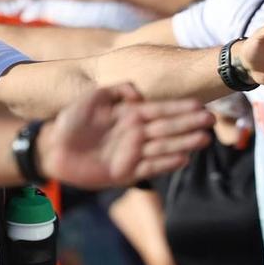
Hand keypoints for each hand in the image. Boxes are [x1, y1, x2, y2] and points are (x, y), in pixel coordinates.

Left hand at [36, 85, 211, 188]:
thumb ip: (114, 91)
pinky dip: (166, 164)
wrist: (53, 149)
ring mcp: (132, 153)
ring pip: (163, 147)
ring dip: (184, 143)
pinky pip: (150, 168)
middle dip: (189, 125)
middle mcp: (135, 134)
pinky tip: (182, 158)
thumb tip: (138, 94)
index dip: (179, 109)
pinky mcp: (125, 172)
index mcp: (129, 115)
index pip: (160, 110)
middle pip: (167, 129)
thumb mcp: (90, 99)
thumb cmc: (70, 122)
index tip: (199, 106)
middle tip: (210, 122)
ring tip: (203, 139)